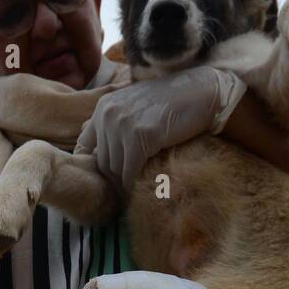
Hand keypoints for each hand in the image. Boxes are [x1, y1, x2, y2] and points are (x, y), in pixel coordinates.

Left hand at [75, 66, 246, 189]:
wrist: (203, 93)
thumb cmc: (173, 104)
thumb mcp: (136, 109)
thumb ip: (116, 125)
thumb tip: (97, 154)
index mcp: (103, 107)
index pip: (84, 146)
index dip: (94, 168)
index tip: (107, 181)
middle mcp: (107, 114)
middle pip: (102, 162)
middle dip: (114, 181)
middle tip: (127, 195)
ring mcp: (122, 124)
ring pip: (115, 170)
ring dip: (126, 186)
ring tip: (137, 194)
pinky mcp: (140, 136)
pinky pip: (129, 172)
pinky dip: (135, 185)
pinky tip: (145, 189)